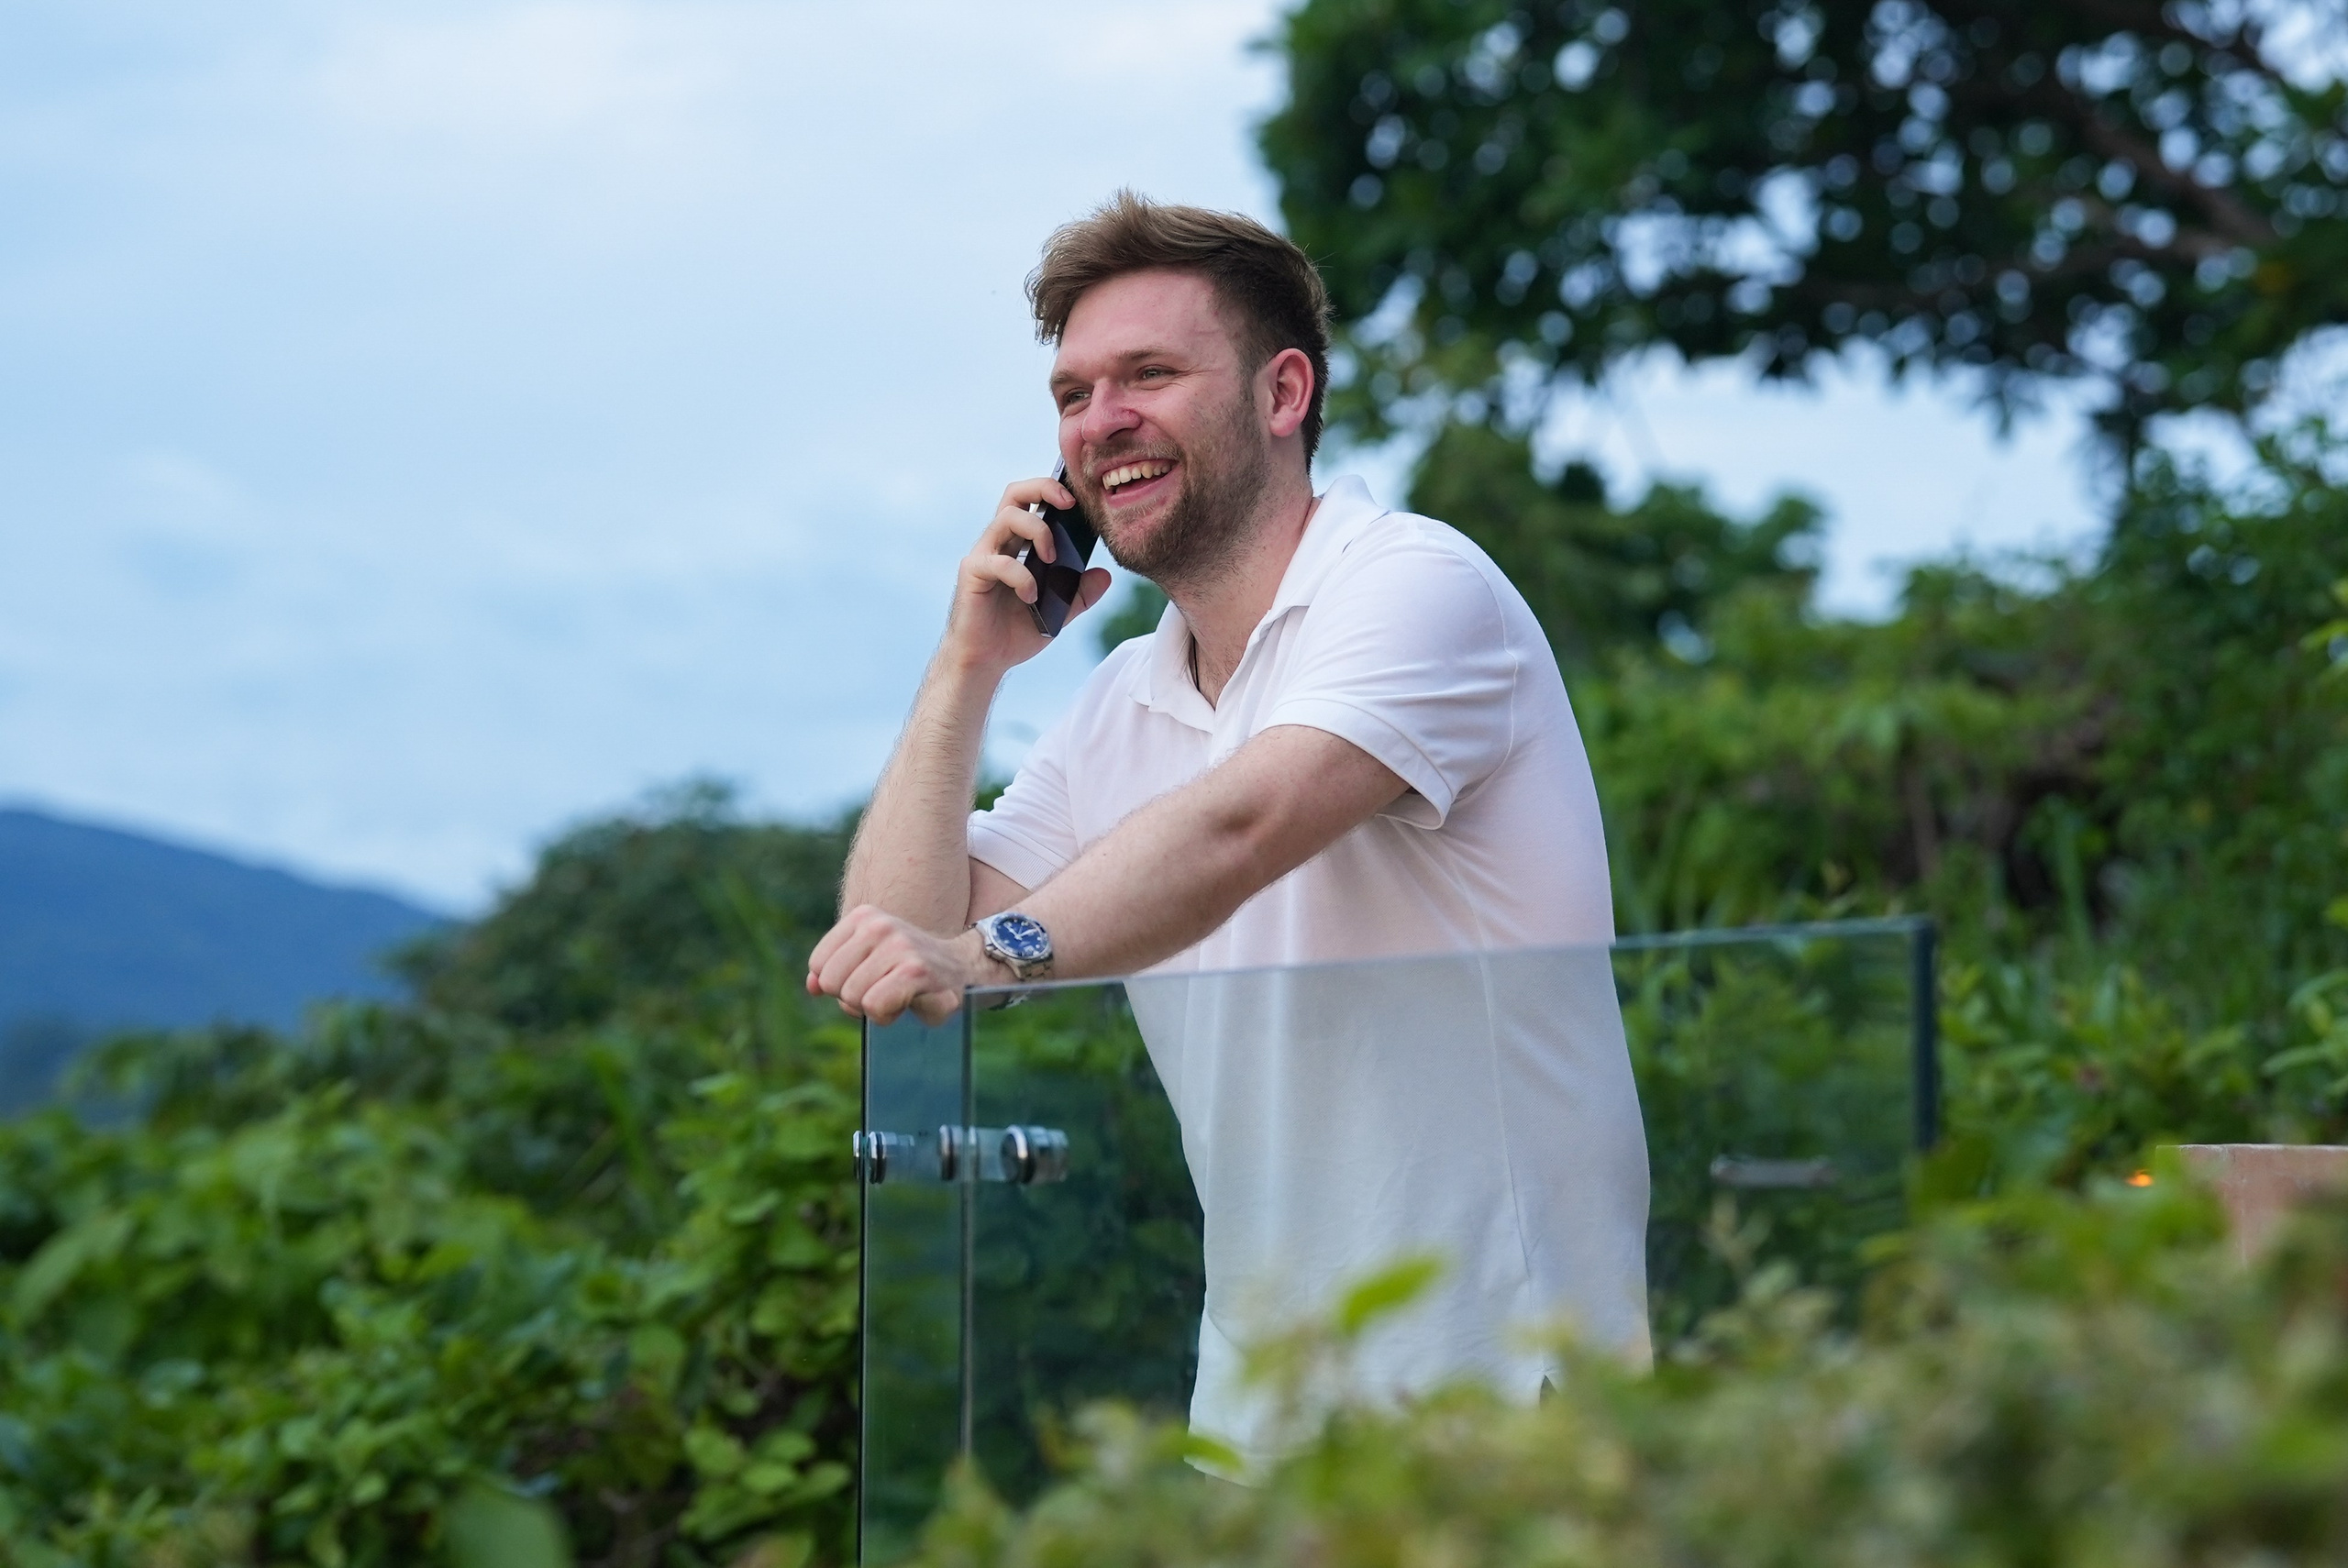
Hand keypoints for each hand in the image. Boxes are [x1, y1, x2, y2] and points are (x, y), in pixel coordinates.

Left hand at [806, 906, 1002, 1024]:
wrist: (963, 970)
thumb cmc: (910, 971)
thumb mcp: (869, 962)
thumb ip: (834, 970)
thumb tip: (812, 986)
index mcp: (863, 917)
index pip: (819, 966)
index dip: (839, 984)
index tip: (868, 979)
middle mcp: (879, 926)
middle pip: (833, 984)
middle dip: (854, 998)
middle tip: (885, 989)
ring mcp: (899, 946)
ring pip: (852, 998)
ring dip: (875, 1008)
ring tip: (900, 994)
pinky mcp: (915, 971)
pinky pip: (875, 1006)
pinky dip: (889, 1014)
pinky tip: (909, 1001)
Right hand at [943, 476, 1113, 675]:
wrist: (986, 660)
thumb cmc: (1016, 631)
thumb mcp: (1059, 612)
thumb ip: (1080, 593)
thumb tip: (1105, 575)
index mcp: (1019, 544)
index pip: (1031, 500)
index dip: (1052, 488)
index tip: (1079, 498)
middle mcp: (999, 542)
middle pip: (1015, 494)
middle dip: (1043, 488)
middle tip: (1068, 504)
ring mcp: (984, 555)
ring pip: (1008, 518)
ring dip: (1037, 531)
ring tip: (1051, 559)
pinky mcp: (972, 573)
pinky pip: (999, 562)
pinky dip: (1021, 576)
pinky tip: (1031, 596)